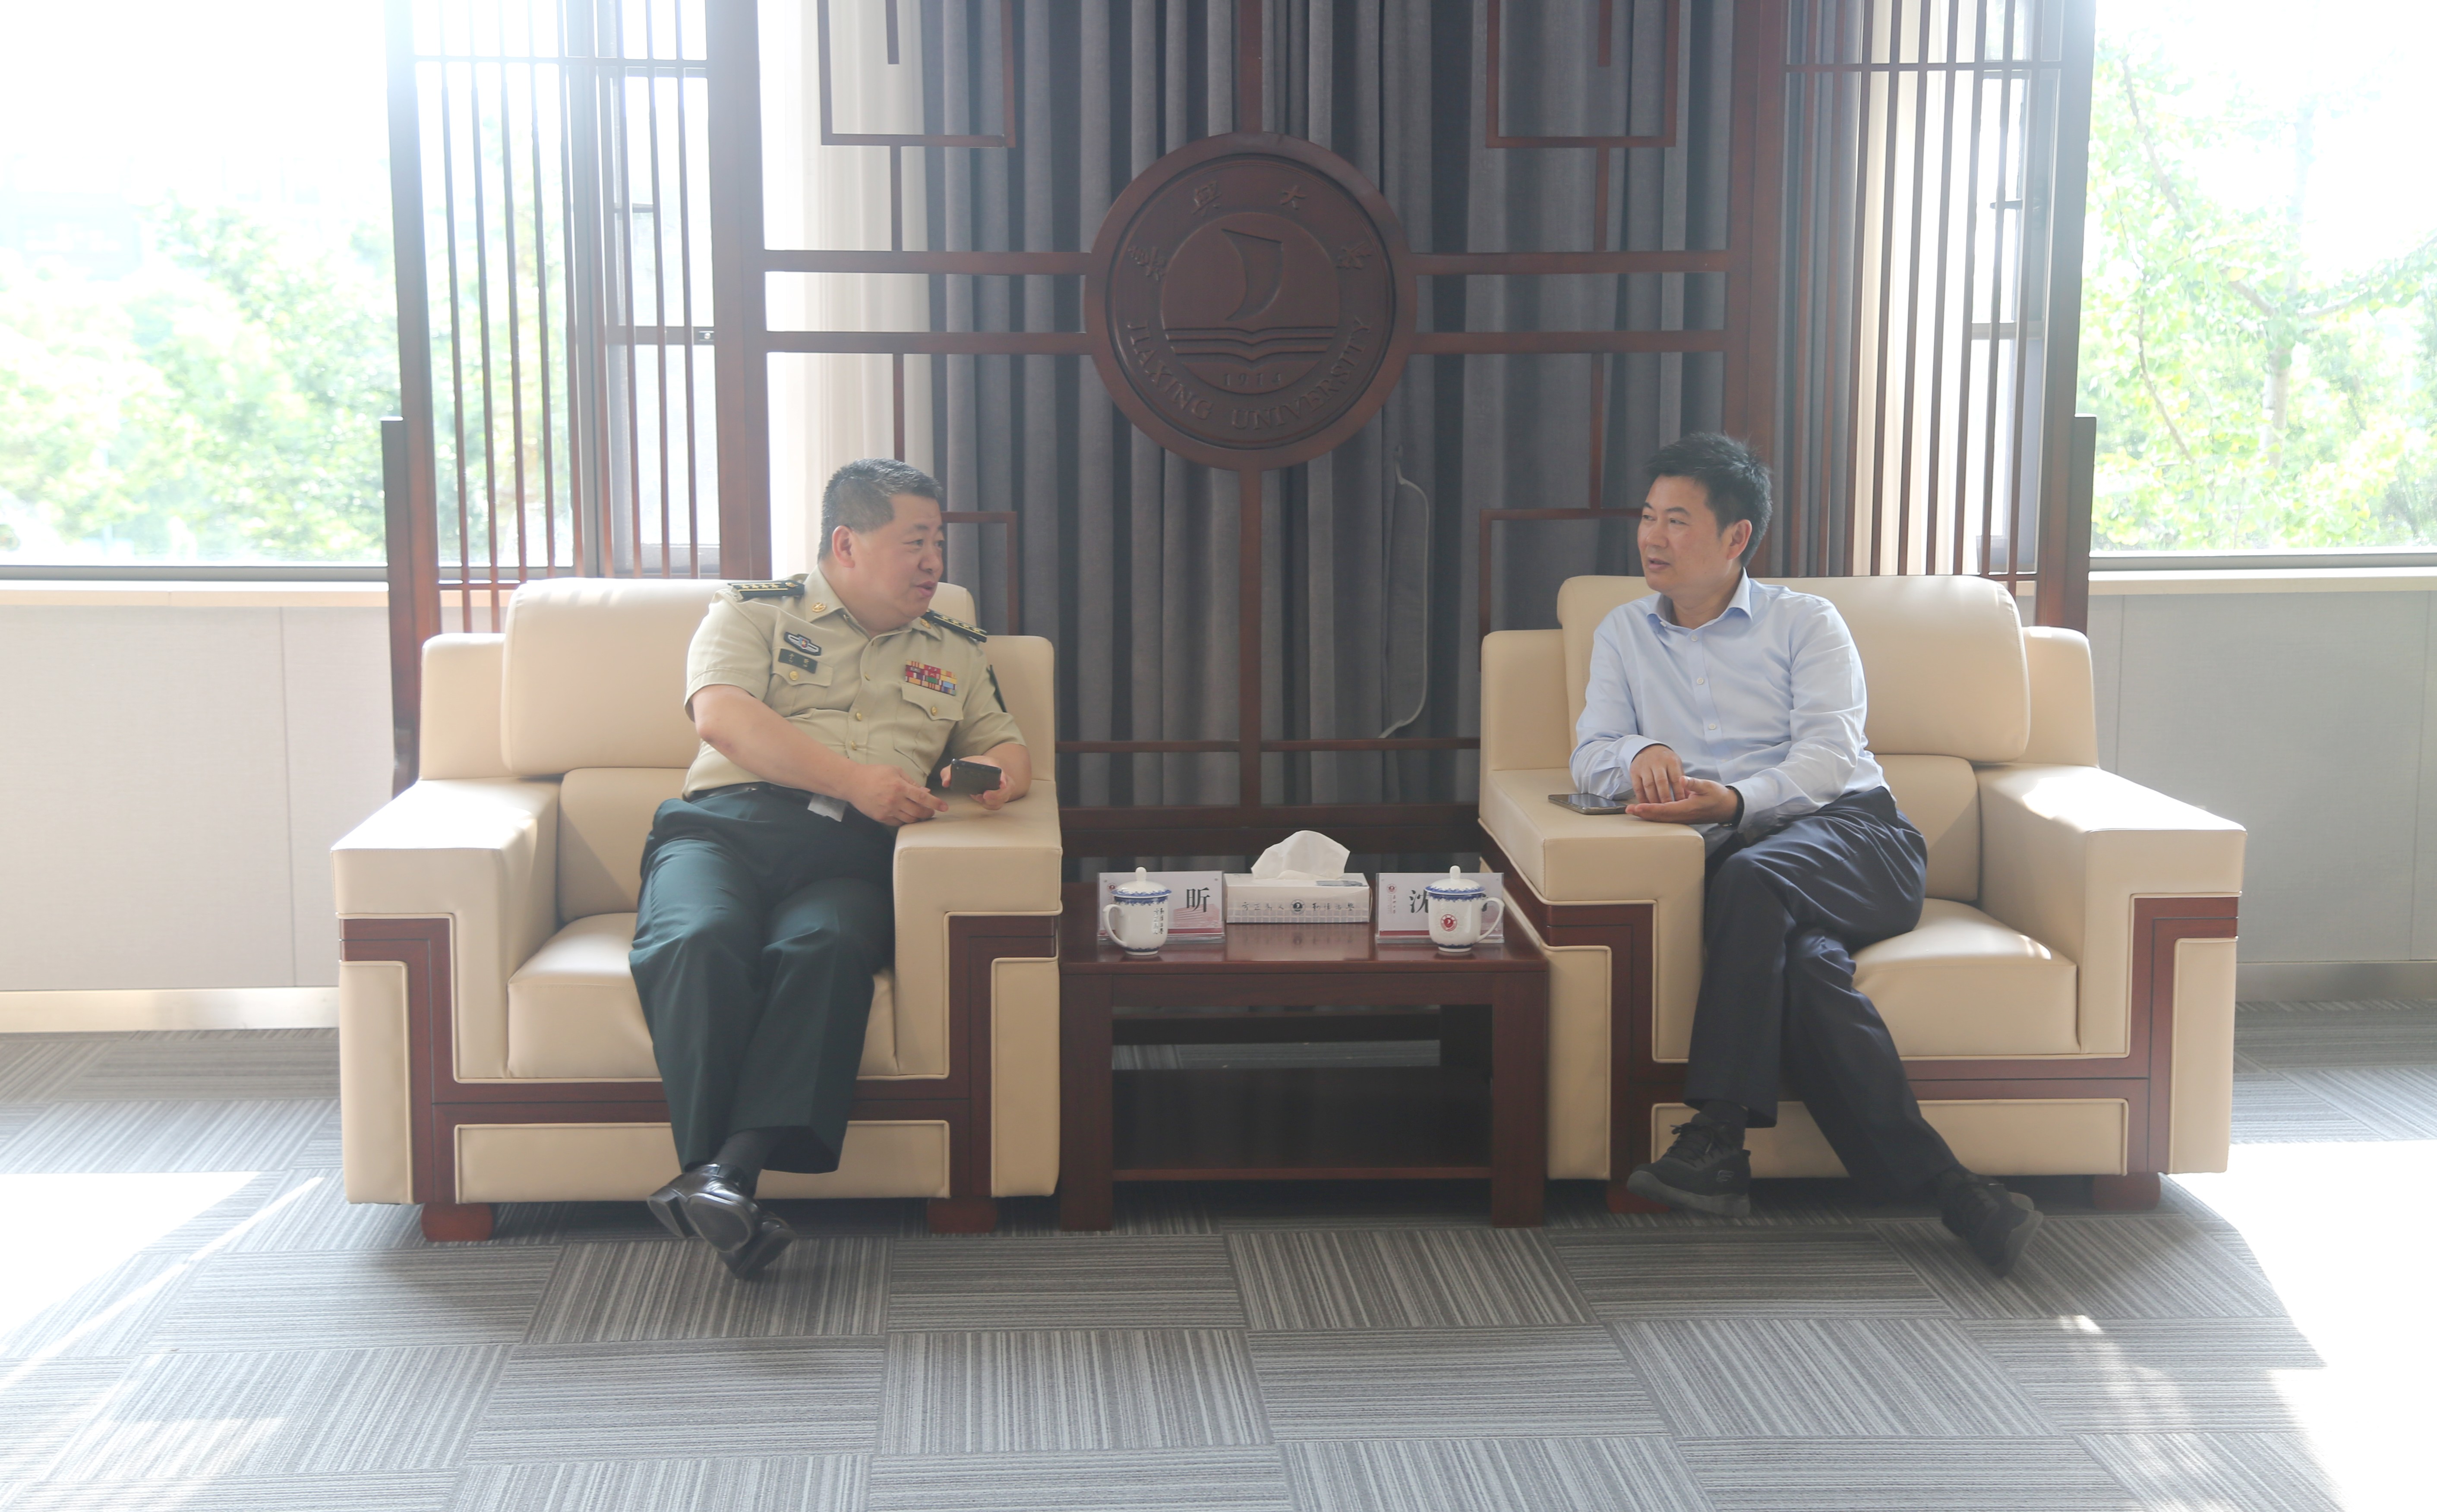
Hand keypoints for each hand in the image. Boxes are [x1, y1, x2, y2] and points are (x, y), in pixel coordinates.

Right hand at [842, 763, 948, 825]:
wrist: (853, 783)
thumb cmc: (874, 774)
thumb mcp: (895, 771)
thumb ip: (911, 782)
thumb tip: (926, 790)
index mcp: (899, 787)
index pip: (922, 797)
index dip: (935, 803)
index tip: (944, 807)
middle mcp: (895, 801)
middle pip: (918, 812)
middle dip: (928, 813)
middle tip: (932, 811)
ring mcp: (887, 811)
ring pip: (909, 820)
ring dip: (918, 818)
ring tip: (920, 814)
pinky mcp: (881, 818)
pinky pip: (898, 823)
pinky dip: (905, 820)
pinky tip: (907, 815)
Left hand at [939, 758, 1010, 810]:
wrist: (983, 768)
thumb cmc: (972, 766)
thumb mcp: (958, 765)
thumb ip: (948, 772)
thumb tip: (946, 783)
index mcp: (992, 765)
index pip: (1001, 771)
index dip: (1003, 778)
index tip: (1001, 783)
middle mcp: (1001, 776)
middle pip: (1006, 788)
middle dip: (996, 795)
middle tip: (984, 796)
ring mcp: (1003, 788)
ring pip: (1003, 798)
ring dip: (990, 801)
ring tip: (979, 796)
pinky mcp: (1001, 797)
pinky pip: (998, 804)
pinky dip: (989, 805)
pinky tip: (981, 799)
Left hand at [1626, 775, 1740, 826]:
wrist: (1728, 807)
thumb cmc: (1718, 795)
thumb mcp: (1707, 786)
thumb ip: (1693, 783)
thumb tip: (1681, 778)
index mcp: (1686, 808)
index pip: (1663, 809)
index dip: (1649, 808)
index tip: (1637, 807)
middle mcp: (1682, 816)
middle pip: (1659, 816)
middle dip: (1643, 813)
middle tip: (1628, 810)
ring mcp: (1682, 818)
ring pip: (1661, 818)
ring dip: (1647, 815)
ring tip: (1634, 811)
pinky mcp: (1683, 817)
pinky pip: (1666, 817)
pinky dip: (1655, 815)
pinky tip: (1648, 811)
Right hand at [1628, 744, 1687, 804]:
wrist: (1648, 749)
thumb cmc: (1665, 760)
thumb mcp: (1676, 765)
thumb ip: (1680, 779)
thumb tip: (1687, 796)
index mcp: (1670, 761)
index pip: (1675, 779)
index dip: (1678, 793)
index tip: (1681, 804)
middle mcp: (1657, 762)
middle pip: (1661, 782)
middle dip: (1665, 798)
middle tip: (1669, 809)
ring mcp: (1644, 766)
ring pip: (1648, 785)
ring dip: (1653, 799)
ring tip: (1658, 809)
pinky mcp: (1634, 771)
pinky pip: (1637, 787)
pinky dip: (1641, 798)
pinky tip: (1646, 805)